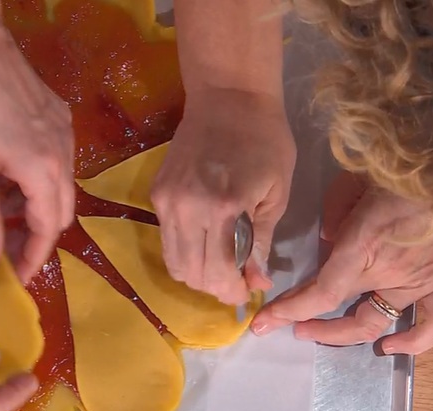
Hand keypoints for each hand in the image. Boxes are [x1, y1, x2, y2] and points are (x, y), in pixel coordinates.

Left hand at [0, 0, 74, 281]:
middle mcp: (65, 154)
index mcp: (45, 171)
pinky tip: (7, 182)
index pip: (48, 228)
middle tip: (7, 252)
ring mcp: (64, 132)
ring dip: (35, 208)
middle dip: (37, 236)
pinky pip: (56, 162)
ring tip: (0, 218)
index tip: (15, 278)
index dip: (32, 258)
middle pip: (62, 211)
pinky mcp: (57, 115)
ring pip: (60, 186)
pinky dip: (37, 183)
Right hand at [150, 89, 295, 303]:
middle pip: (191, 273)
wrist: (228, 97)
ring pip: (173, 261)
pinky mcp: (156, 193)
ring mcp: (166, 201)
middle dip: (214, 287)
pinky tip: (205, 243)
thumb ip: (261, 241)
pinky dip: (184, 251)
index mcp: (223, 208)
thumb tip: (258, 281)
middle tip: (235, 283)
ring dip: (196, 273)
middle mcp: (186, 209)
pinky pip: (166, 238)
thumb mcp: (276, 193)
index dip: (232, 291)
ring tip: (219, 267)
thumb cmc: (265, 140)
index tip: (247, 291)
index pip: (218, 272)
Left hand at [252, 172, 432, 354]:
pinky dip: (415, 341)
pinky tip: (392, 346)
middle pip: (339, 308)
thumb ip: (334, 212)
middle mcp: (388, 272)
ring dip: (343, 335)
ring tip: (320, 334)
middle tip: (285, 323)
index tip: (265, 320)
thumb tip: (327, 241)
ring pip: (377, 322)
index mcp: (362, 246)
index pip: (321, 293)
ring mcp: (418, 282)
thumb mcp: (354, 180)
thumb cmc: (405, 169)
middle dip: (304, 319)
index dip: (290, 310)